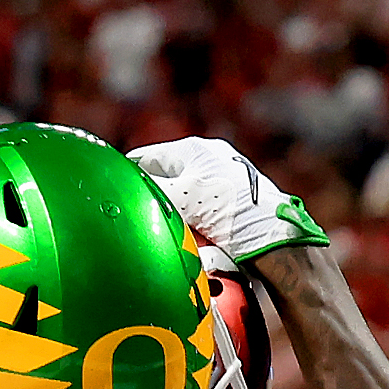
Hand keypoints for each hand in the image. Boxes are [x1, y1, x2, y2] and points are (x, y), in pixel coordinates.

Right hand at [135, 135, 330, 274]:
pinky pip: (202, 207)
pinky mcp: (236, 198)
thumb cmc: (229, 214)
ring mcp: (225, 176)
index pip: (144, 158)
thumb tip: (120, 185)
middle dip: (151, 196)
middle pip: (165, 176)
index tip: (113, 194)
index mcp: (192, 149)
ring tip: (166, 229)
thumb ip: (147, 189)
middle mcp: (209, 157)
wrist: (275, 239)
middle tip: (139, 216)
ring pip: (184, 194)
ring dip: (173, 211)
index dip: (126, 175)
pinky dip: (192, 220)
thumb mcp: (179, 200)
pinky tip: (192, 237)